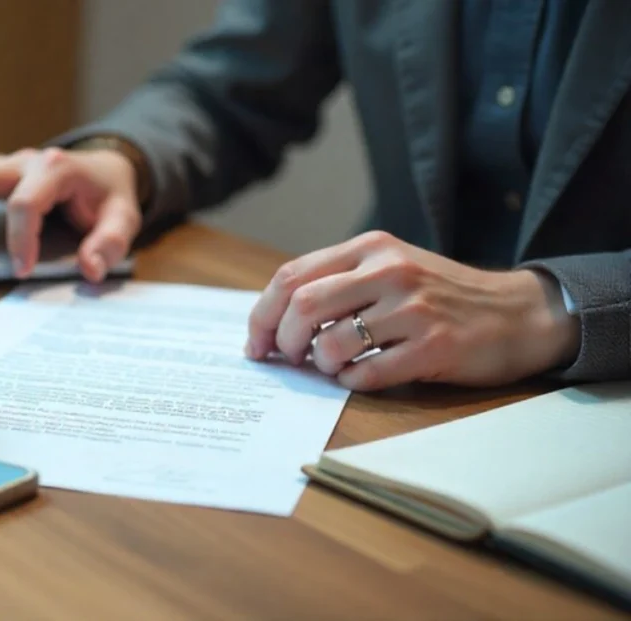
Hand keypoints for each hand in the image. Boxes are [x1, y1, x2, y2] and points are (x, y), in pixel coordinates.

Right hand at [0, 146, 141, 281]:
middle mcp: (28, 161)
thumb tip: (90, 269)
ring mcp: (9, 162)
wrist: (107, 170)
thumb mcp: (124, 218)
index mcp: (57, 169)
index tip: (22, 270)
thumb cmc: (110, 195)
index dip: (19, 240)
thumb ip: (111, 243)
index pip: (25, 203)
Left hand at [245, 231, 580, 390]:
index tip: (257, 345)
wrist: (518, 313)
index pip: (291, 277)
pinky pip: (367, 374)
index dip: (263, 316)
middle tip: (290, 359)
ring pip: (332, 344)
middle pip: (303, 307)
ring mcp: (413, 309)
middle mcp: (390, 271)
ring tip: (332, 366)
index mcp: (370, 248)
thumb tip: (275, 322)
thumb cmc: (441, 295)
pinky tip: (360, 376)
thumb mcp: (390, 269)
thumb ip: (338, 283)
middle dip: (285, 342)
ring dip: (321, 364)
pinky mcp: (434, 348)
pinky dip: (351, 382)